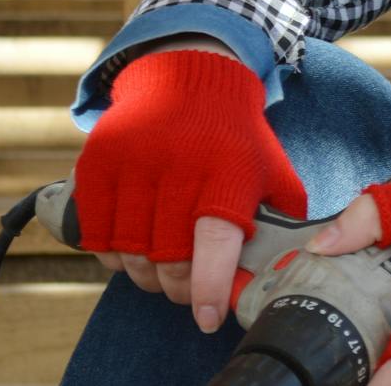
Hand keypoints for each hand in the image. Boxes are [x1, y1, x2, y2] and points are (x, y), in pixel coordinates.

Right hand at [73, 48, 306, 332]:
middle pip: (167, 258)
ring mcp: (133, 163)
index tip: (208, 317)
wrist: (189, 73)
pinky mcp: (98, 162)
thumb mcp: (268, 163)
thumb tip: (294, 257)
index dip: (209, 288)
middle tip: (187, 291)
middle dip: (179, 287)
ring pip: (129, 252)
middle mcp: (178, 166)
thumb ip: (283, 209)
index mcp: (226, 171)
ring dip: (145, 275)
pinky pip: (96, 233)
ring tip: (160, 272)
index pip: (214, 243)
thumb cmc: (233, 132)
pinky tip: (130, 249)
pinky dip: (112, 254)